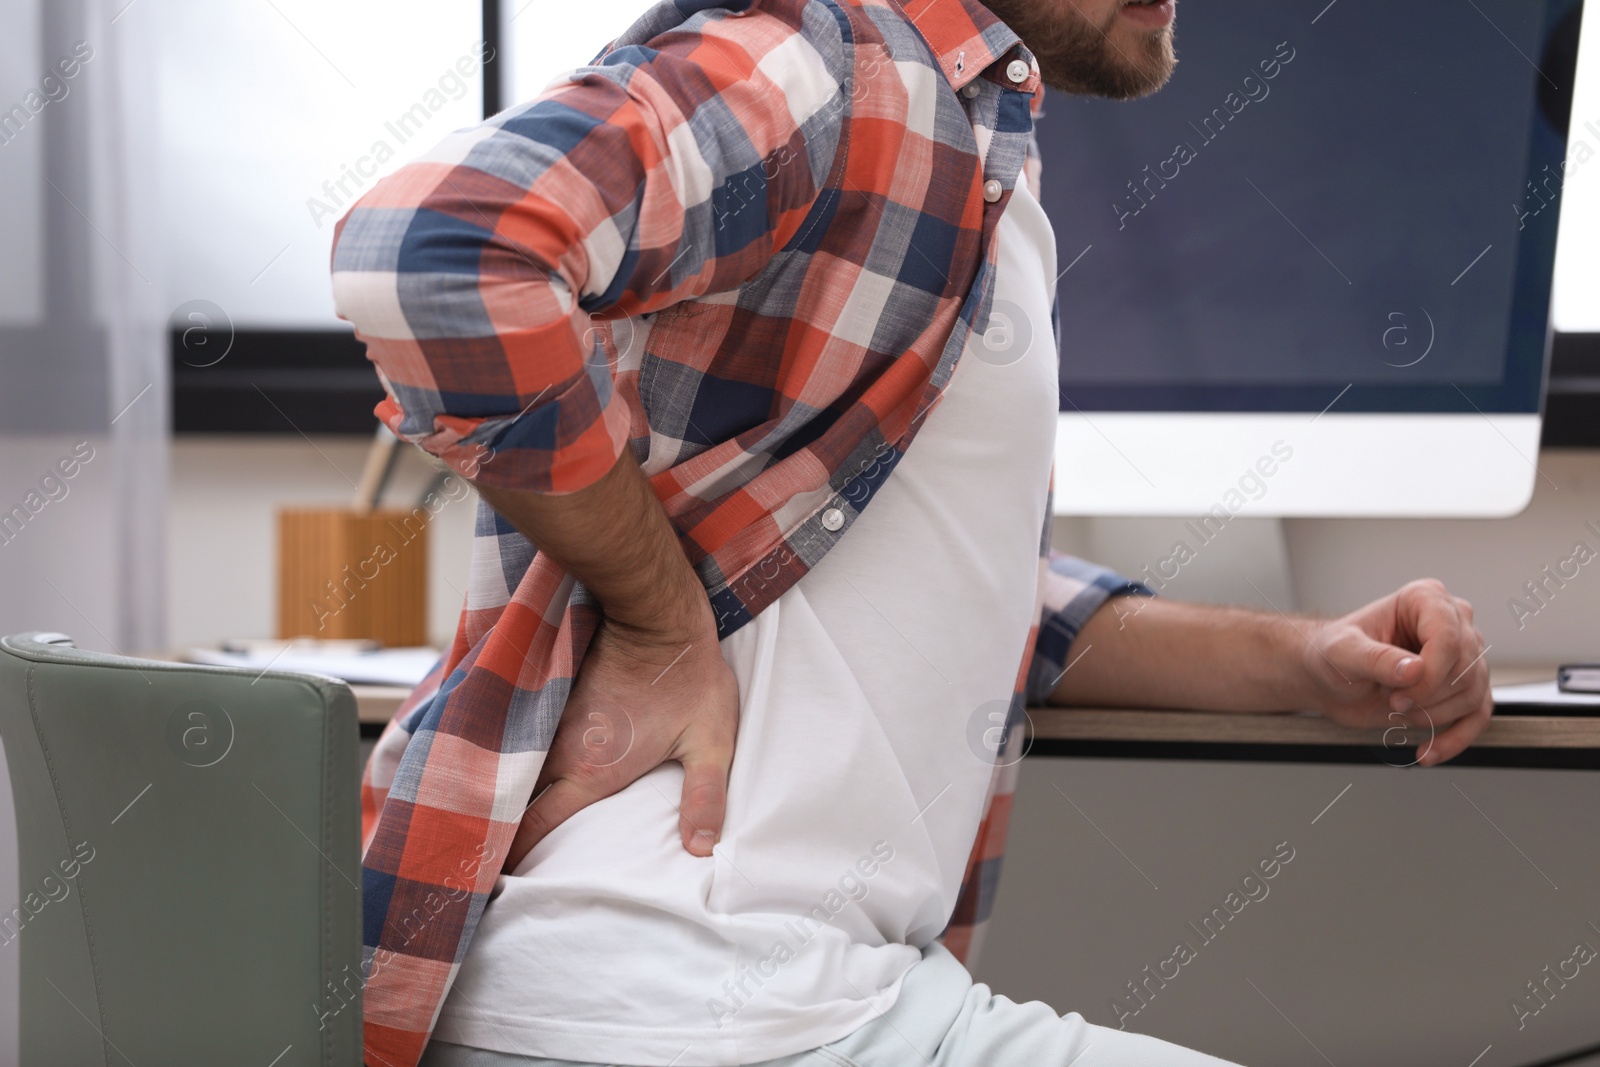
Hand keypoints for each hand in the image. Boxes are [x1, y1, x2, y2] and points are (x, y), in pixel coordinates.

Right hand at [504, 609, 740, 871]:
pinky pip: (521, 734)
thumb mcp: (711, 741)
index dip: (510, 858)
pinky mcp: (553, 693)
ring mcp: (551, 717)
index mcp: (591, 772)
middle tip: (478, 859)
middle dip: (492, 830)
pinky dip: (511, 755)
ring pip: (511, 765)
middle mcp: (560, 749)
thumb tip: (701, 851)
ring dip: (499, 790)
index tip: (491, 883)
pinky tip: (508, 767)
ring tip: (482, 820)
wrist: (659, 615)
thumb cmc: (691, 680)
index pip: (534, 826)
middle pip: (511, 801)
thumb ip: (704, 798)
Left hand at [1300, 579, 1490, 764]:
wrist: (1330, 678)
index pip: (1449, 637)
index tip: (1398, 695)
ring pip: (1472, 693)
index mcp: (1424, 599)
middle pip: (1465, 668)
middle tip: (1392, 702)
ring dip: (1433, 715)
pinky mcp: (1464, 686)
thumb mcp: (1342, 653)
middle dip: (1427, 696)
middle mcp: (1452, 621)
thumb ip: (1375, 659)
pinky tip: (1428, 752)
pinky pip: (1478, 716)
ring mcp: (1463, 654)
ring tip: (1397, 712)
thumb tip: (1415, 670)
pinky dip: (1456, 739)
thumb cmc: (1332, 654)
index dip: (1430, 674)